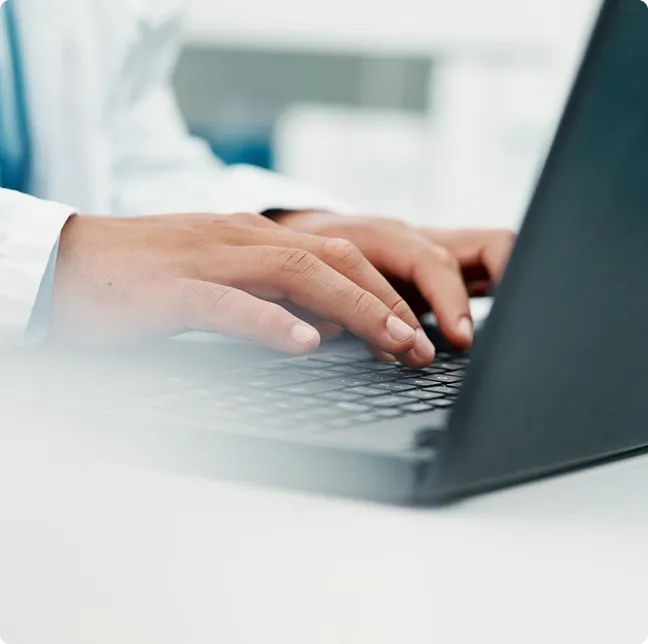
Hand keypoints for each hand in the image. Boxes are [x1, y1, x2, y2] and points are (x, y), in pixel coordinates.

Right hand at [51, 212, 436, 365]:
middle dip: (387, 304)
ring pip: (297, 274)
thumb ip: (274, 300)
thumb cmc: (147, 282)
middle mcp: (241, 239)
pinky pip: (229, 303)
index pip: (339, 257)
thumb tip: (325, 328)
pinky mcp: (172, 290)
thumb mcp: (223, 284)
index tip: (416, 332)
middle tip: (423, 346)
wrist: (68, 266)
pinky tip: (305, 345)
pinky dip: (271, 323)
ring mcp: (208, 260)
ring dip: (354, 310)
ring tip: (394, 344)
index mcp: (254, 238)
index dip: (385, 293)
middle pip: (334, 261)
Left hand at [276, 211, 515, 349]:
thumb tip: (375, 345)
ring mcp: (436, 248)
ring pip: (495, 251)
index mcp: (387, 236)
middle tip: (486, 337)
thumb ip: (343, 309)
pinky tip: (494, 325)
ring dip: (507, 287)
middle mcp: (420, 238)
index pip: (433, 262)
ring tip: (506, 331)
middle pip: (488, 245)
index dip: (450, 300)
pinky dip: (494, 294)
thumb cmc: (310, 258)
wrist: (310, 235)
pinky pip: (483, 271)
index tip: (460, 339)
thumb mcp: (318, 282)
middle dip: (502, 287)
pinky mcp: (441, 265)